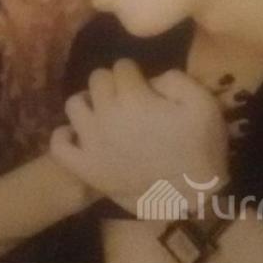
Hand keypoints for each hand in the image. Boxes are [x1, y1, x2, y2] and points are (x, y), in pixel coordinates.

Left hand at [49, 59, 229, 215]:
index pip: (122, 67)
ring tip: (103, 111)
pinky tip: (80, 134)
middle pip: (97, 80)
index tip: (142, 83)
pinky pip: (58, 145)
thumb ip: (175, 79)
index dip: (134, 72)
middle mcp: (106, 115)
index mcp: (133, 98)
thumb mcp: (203, 103)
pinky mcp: (85, 167)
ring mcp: (91, 143)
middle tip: (126, 96)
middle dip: (112, 82)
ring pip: (74, 105)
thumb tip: (150, 78)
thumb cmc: (201, 148)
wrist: (194, 195)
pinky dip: (64, 136)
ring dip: (89, 102)